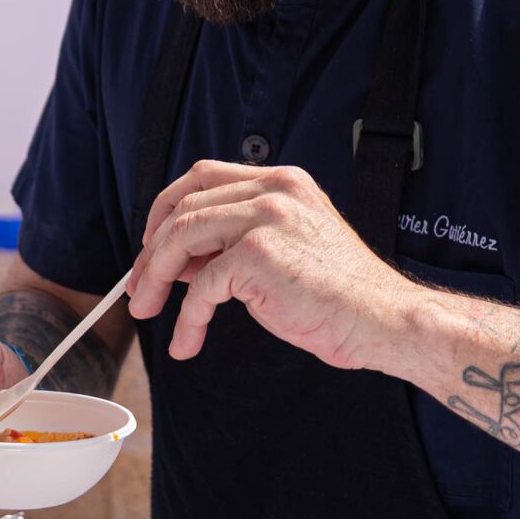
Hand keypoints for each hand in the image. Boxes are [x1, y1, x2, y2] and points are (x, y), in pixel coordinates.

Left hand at [127, 160, 418, 369]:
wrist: (381, 318)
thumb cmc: (339, 294)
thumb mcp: (286, 251)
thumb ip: (238, 242)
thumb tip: (179, 259)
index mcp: (283, 182)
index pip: (203, 177)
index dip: (166, 209)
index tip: (151, 244)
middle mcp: (274, 189)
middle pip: (184, 203)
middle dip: (150, 247)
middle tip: (138, 286)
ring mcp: (267, 218)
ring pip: (181, 237)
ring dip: (154, 277)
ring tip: (148, 310)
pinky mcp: (258, 255)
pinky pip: (201, 286)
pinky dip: (187, 318)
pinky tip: (187, 341)